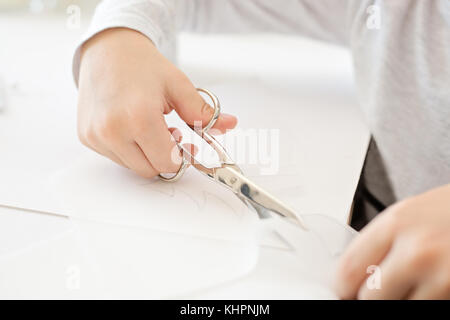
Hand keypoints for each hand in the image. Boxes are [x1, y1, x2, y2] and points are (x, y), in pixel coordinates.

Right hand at [77, 28, 236, 177]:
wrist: (107, 49)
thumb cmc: (143, 65)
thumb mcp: (178, 85)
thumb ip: (204, 112)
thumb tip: (230, 124)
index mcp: (139, 117)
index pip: (167, 163)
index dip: (182, 158)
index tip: (188, 146)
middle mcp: (112, 130)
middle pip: (150, 170)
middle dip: (165, 157)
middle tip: (171, 133)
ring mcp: (95, 135)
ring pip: (132, 166)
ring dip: (146, 154)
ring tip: (150, 126)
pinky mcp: (86, 136)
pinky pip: (116, 157)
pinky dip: (128, 149)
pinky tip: (131, 126)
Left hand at [334, 184, 449, 298]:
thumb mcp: (412, 213)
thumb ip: (380, 243)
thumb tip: (352, 274)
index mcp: (398, 224)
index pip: (348, 271)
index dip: (341, 287)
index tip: (343, 291)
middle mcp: (419, 252)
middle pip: (369, 298)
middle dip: (370, 298)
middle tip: (378, 292)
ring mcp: (445, 278)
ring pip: (402, 308)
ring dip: (405, 300)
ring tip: (421, 281)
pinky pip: (431, 307)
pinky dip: (428, 299)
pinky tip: (435, 286)